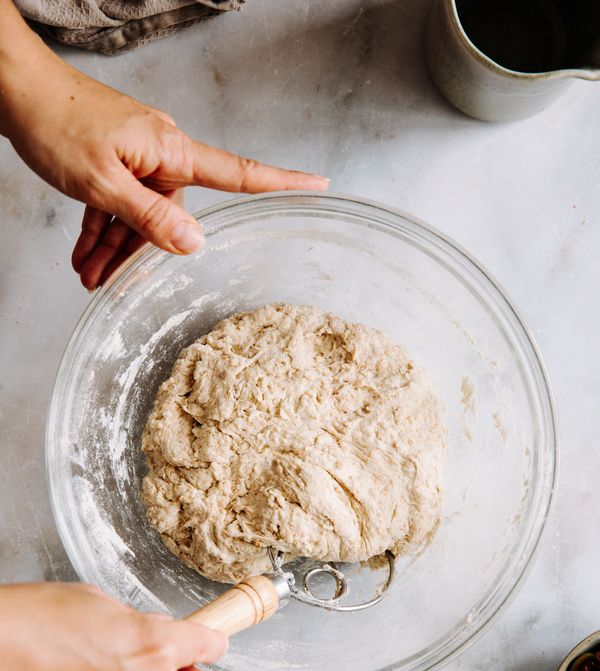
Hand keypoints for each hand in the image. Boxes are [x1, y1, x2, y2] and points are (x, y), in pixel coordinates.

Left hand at [0, 22, 327, 288]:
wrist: (14, 89)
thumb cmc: (57, 124)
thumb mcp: (103, 183)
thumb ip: (150, 218)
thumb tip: (196, 243)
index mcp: (170, 151)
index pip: (238, 172)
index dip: (280, 182)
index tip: (319, 183)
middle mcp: (160, 153)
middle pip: (171, 214)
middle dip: (141, 252)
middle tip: (109, 285)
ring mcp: (136, 156)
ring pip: (138, 214)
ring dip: (113, 247)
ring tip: (88, 278)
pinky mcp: (113, 160)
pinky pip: (117, 203)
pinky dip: (100, 229)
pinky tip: (84, 257)